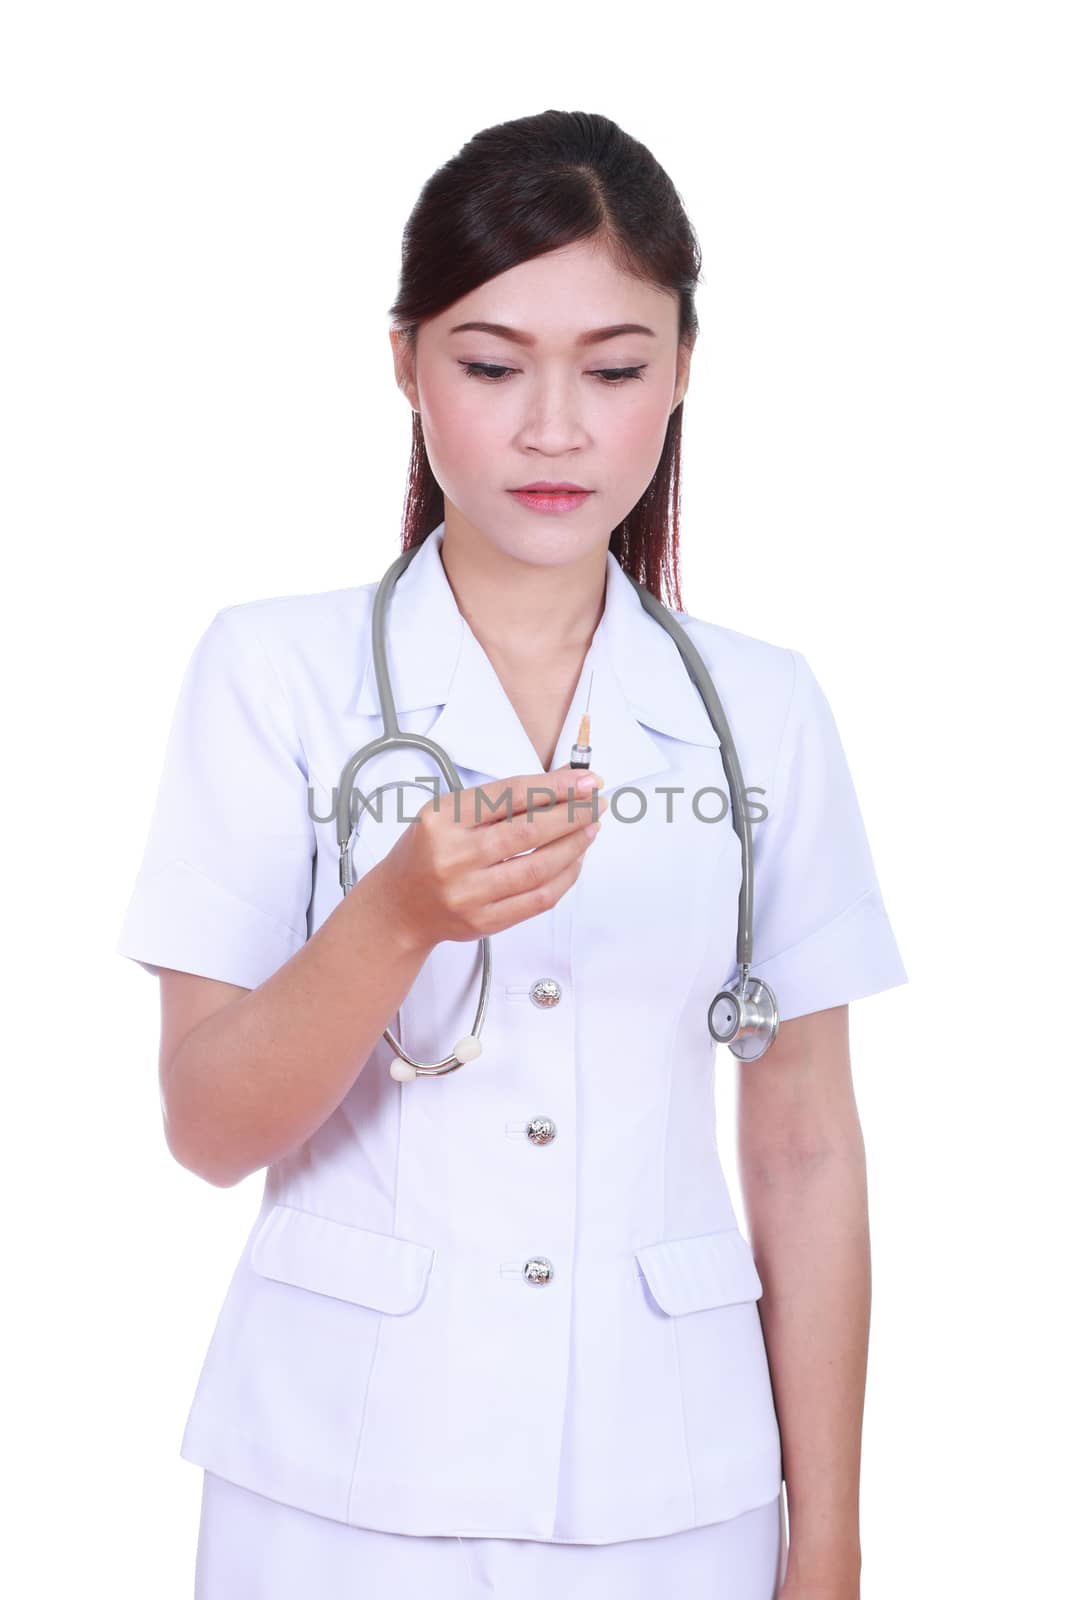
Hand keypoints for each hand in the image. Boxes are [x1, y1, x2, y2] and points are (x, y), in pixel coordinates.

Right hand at [375, 766, 603, 949]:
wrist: (399, 905)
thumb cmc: (429, 851)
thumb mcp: (451, 812)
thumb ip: (503, 798)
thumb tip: (563, 781)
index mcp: (443, 819)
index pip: (509, 796)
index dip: (554, 787)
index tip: (584, 781)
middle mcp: (454, 856)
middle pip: (528, 831)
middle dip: (572, 814)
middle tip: (596, 802)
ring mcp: (468, 893)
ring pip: (538, 868)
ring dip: (574, 845)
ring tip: (591, 827)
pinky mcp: (483, 922)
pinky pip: (537, 899)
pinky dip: (564, 877)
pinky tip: (574, 859)